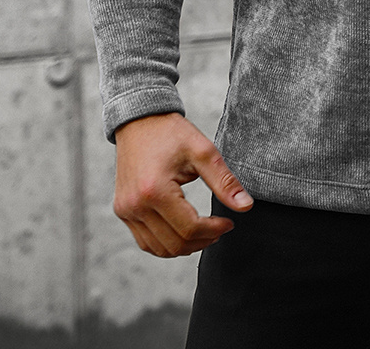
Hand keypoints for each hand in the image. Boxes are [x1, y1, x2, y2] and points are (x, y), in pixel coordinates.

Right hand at [113, 112, 252, 256]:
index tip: (229, 223)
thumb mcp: (203, 151)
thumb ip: (224, 181)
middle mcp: (135, 206)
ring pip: (159, 248)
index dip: (214, 230)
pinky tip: (184, 232)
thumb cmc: (171, 133)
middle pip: (175, 244)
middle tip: (220, 229)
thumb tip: (246, 206)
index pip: (190, 228)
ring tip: (205, 232)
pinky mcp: (122, 211)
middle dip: (203, 241)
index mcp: (155, 191)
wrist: (139, 121)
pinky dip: (167, 244)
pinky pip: (146, 242)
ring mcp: (126, 211)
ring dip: (186, 247)